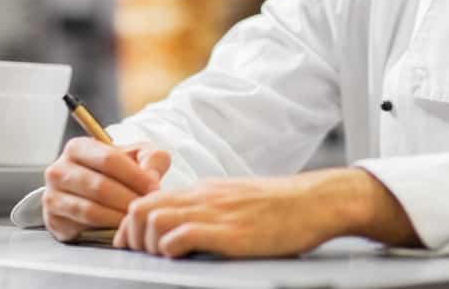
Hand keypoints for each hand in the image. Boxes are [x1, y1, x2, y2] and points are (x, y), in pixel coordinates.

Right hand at [42, 138, 170, 241]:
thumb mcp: (137, 156)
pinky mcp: (54, 221)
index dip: (135, 174)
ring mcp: (52, 196)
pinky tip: (121, 228)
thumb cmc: (117, 171)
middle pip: (99, 186)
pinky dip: (105, 229)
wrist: (92, 193)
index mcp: (77, 147)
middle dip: (128, 198)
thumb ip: (152, 157)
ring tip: (136, 219)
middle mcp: (58, 170)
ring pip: (90, 210)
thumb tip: (152, 177)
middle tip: (146, 207)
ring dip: (118, 217)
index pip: (108, 159)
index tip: (154, 187)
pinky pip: (83, 227)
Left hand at [112, 168, 418, 257]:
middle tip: (141, 256)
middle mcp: (203, 197)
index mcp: (204, 190)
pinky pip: (182, 236)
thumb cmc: (282, 206)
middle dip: (132, 237)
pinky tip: (182, 258)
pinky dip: (171, 250)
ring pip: (154, 221)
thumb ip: (210, 208)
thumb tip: (186, 226)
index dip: (132, 226)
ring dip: (148, 245)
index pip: (147, 199)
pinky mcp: (230, 232)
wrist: (316, 201)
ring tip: (162, 259)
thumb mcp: (238, 199)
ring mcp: (216, 213)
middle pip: (141, 208)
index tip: (134, 246)